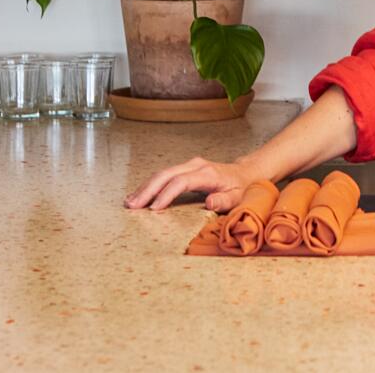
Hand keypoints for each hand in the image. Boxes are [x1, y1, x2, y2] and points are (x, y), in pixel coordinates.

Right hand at [125, 156, 254, 211]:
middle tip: (132, 205)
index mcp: (208, 173)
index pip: (181, 182)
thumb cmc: (240, 188)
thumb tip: (209, 202)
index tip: (153, 209)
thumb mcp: (237, 197)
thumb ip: (224, 201)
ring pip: (162, 173)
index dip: (166, 194)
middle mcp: (196, 166)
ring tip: (130, 202)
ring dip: (145, 187)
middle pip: (166, 174)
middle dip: (148, 190)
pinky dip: (150, 185)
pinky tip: (139, 195)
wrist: (245, 174)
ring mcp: (189, 165)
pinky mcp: (185, 168)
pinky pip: (165, 175)